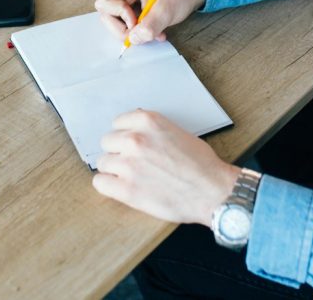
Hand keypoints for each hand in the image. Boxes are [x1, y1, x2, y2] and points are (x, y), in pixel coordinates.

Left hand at [92, 109, 239, 225]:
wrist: (213, 191)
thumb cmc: (200, 163)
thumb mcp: (175, 131)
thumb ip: (151, 130)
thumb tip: (133, 131)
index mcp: (148, 121)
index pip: (118, 123)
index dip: (125, 135)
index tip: (131, 144)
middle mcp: (135, 139)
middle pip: (107, 142)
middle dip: (118, 152)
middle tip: (133, 163)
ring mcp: (129, 164)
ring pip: (103, 162)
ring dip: (114, 169)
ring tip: (130, 177)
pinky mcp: (127, 189)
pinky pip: (100, 183)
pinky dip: (108, 185)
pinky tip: (121, 188)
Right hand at [94, 0, 205, 44]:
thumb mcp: (167, 9)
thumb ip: (150, 25)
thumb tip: (133, 39)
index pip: (106, 4)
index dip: (119, 16)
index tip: (136, 22)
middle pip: (107, 14)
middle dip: (124, 29)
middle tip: (142, 34)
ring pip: (117, 22)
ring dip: (134, 32)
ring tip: (153, 32)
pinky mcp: (133, 8)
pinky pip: (128, 24)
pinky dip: (140, 31)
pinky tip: (155, 31)